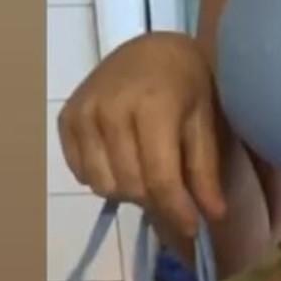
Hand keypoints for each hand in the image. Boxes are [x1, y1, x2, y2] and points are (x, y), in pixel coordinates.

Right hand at [58, 32, 226, 238]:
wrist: (152, 50)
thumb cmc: (188, 85)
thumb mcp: (204, 122)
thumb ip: (205, 171)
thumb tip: (213, 217)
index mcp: (153, 106)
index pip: (159, 177)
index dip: (177, 210)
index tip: (193, 230)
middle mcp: (111, 109)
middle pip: (130, 186)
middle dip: (155, 201)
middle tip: (172, 195)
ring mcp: (83, 113)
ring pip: (102, 185)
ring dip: (128, 191)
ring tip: (147, 174)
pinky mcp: (66, 118)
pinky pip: (82, 172)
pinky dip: (104, 177)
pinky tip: (122, 160)